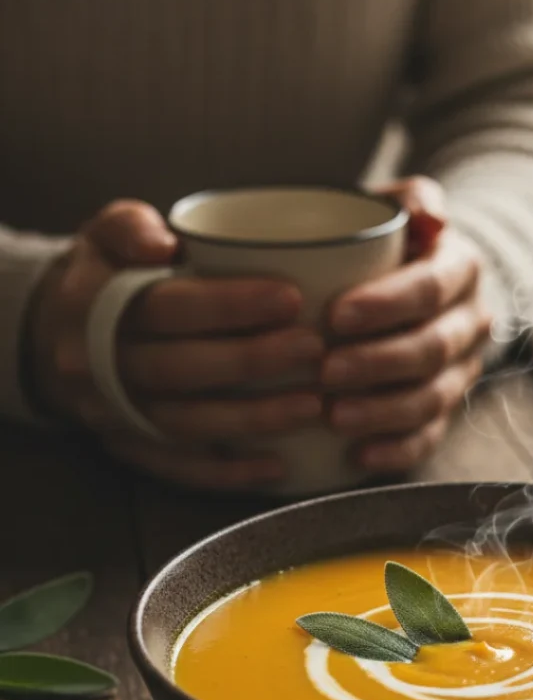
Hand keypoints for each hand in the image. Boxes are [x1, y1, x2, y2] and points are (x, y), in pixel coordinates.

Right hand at [29, 200, 324, 489]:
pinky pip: (181, 470)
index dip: (228, 305)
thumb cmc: (105, 279)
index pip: (164, 307)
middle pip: (180, 370)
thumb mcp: (105, 235)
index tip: (291, 298)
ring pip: (186, 425)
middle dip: (252, 361)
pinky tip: (279, 466)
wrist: (52, 336)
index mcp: (94, 306)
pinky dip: (230, 473)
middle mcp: (98, 367)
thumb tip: (162, 243)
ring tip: (313, 405)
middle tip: (314, 349)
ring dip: (253, 419)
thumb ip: (131, 226)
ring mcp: (113, 415)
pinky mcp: (130, 449)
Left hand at [322, 177, 492, 472]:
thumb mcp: (395, 208)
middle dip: (379, 364)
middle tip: (325, 371)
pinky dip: (397, 451)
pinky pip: (431, 437)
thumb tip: (431, 219)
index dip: (386, 305)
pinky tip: (359, 457)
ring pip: (434, 399)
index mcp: (460, 268)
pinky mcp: (447, 408)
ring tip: (335, 416)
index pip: (430, 288)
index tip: (333, 316)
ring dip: (385, 412)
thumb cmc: (384, 245)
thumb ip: (410, 200)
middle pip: (432, 349)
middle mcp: (470, 321)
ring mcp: (462, 370)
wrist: (415, 282)